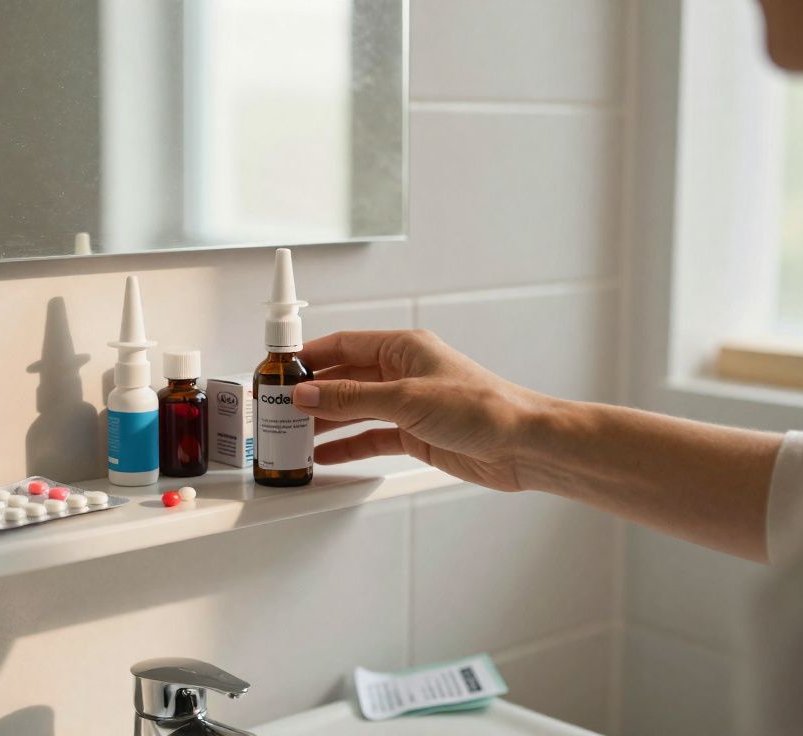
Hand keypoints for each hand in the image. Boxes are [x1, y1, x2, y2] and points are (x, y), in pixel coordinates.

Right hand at [292, 330, 550, 491]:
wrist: (523, 445)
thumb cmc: (483, 408)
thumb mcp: (406, 399)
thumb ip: (351, 398)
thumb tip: (308, 394)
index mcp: (402, 348)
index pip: (342, 345)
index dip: (308, 356)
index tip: (278, 369)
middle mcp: (402, 372)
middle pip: (344, 378)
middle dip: (311, 393)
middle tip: (279, 407)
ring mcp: (408, 404)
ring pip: (354, 409)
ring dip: (325, 421)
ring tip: (294, 434)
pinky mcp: (414, 434)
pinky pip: (370, 436)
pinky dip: (347, 445)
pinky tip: (326, 454)